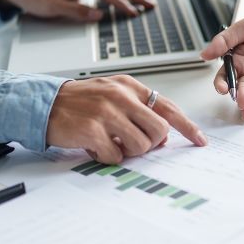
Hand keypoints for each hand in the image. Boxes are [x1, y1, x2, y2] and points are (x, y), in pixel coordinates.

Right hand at [46, 75, 206, 163]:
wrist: (43, 103)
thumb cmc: (80, 103)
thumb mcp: (113, 95)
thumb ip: (139, 110)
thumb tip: (163, 136)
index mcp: (130, 86)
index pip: (168, 107)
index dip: (188, 127)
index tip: (200, 140)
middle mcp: (120, 96)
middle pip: (159, 130)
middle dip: (151, 144)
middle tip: (133, 143)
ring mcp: (106, 112)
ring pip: (141, 145)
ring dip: (128, 152)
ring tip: (111, 143)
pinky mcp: (92, 130)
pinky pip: (116, 156)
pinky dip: (107, 157)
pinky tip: (95, 147)